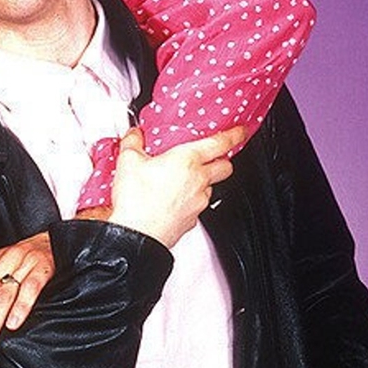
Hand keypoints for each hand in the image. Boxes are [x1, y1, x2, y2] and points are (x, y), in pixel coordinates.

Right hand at [108, 126, 244, 247]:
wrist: (137, 235)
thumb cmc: (136, 201)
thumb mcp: (128, 161)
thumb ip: (133, 142)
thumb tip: (134, 135)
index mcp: (187, 160)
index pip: (220, 143)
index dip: (234, 134)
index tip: (240, 131)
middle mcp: (199, 181)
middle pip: (225, 166)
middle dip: (223, 160)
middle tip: (214, 156)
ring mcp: (198, 202)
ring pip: (211, 187)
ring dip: (204, 181)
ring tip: (185, 179)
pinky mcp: (192, 220)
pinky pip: (198, 205)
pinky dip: (191, 200)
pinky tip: (174, 200)